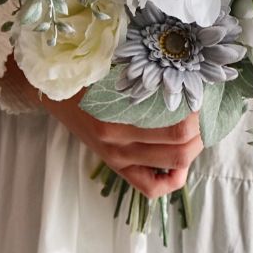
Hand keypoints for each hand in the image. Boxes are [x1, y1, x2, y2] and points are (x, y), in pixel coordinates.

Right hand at [0, 54, 202, 199]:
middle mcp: (119, 142)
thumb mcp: (113, 65)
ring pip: (172, 167)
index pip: (177, 126)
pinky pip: (150, 187)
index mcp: (118, 115)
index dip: (198, 112)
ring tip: (195, 131)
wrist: (50, 89)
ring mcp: (117, 157)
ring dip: (192, 150)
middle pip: (180, 149)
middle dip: (201, 132)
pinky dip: (171, 178)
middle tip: (203, 112)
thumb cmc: (86, 70)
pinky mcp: (116, 165)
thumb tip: (185, 69)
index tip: (201, 93)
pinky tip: (177, 162)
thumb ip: (145, 70)